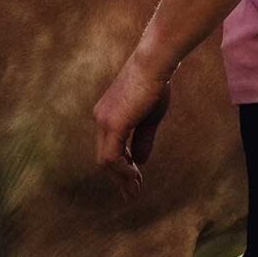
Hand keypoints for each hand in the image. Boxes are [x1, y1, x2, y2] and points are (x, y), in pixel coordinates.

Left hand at [94, 60, 172, 194]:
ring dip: (121, 178)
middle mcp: (101, 119)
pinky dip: (122, 170)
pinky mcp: (113, 124)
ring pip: (106, 160)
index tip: (135, 180)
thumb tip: (140, 160)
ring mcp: (104, 121)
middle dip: (119, 177)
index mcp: (108, 115)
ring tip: (134, 191)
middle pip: (105, 157)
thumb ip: (142, 139)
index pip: (110, 148)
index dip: (122, 166)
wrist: (155, 63)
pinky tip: (134, 177)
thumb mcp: (149, 117)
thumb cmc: (156, 83)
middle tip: (131, 193)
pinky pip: (112, 156)